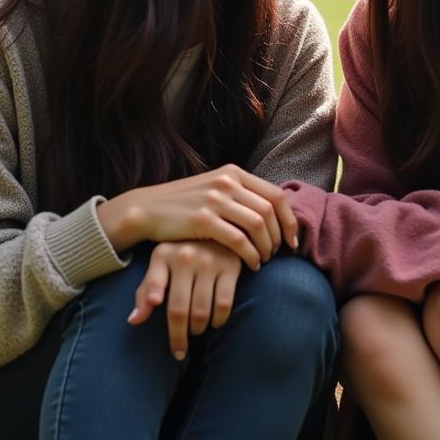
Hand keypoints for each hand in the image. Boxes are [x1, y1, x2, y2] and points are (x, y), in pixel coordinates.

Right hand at [96, 164, 297, 270]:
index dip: (289, 220)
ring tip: (264, 261)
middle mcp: (227, 182)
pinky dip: (251, 255)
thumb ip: (241, 195)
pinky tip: (251, 265)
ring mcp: (215, 200)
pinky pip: (239, 240)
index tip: (292, 240)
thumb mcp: (214, 189)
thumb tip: (273, 213)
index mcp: (233, 173)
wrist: (148, 209)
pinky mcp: (203, 220)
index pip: (275, 195)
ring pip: (257, 225)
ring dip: (266, 247)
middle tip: (278, 254)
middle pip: (270, 210)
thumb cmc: (185, 204)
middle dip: (279, 236)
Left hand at [128, 241, 241, 359]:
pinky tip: (216, 321)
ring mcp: (209, 260)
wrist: (216, 225)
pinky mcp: (230, 265)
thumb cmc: (182, 251)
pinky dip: (219, 318)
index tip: (173, 348)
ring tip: (197, 331)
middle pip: (179, 310)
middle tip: (181, 349)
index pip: (153, 293)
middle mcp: (185, 256)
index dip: (159, 322)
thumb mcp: (160, 264)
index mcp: (164, 254)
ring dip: (199, 328)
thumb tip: (134, 320)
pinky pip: (224, 303)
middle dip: (180, 336)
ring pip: (202, 310)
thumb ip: (146, 290)